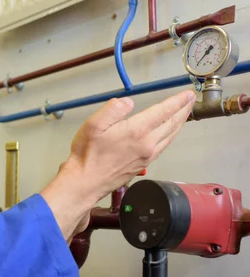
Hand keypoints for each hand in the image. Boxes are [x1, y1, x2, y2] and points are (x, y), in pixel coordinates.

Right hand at [42, 90, 194, 240]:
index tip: (187, 94)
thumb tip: (128, 102)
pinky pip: (164, 146)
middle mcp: (147, 144)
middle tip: (190, 100)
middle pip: (172, 124)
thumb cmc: (87, 155)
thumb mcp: (93, 125)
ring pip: (170, 136)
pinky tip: (169, 133)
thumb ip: (112, 109)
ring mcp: (147, 156)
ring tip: (184, 113)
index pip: (163, 112)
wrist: (86, 182)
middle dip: (183, 110)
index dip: (177, 101)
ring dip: (180, 123)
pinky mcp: (144, 164)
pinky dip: (171, 135)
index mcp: (136, 131)